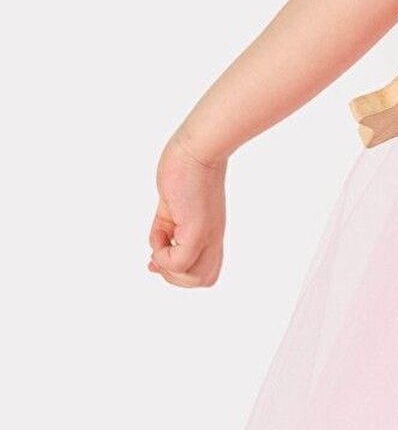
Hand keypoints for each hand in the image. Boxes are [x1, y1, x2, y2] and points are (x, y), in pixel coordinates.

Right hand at [149, 132, 227, 287]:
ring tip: (159, 246)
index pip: (207, 272)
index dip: (181, 274)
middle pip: (204, 281)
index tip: (158, 258)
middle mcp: (212, 237)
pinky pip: (180, 261)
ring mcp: (206, 234)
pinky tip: (159, 234)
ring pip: (195, 278)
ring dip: (169, 270)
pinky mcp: (196, 228)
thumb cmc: (185, 171)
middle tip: (157, 255)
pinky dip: (163, 256)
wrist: (197, 148)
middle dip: (175, 277)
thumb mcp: (172, 211)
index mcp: (210, 233)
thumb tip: (154, 261)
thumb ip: (166, 234)